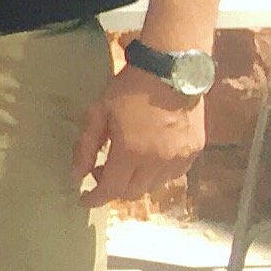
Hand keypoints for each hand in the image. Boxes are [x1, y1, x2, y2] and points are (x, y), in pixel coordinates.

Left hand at [75, 66, 205, 206]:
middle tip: (100, 172)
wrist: (171, 71)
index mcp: (131, 153)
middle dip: (113, 188)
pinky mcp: (194, 151)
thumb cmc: (129, 89)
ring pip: (154, 187)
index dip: (95, 199)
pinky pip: (173, 176)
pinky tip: (146, 158)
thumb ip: (85, 148)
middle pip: (133, 193)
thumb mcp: (97, 114)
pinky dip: (156, 175)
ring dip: (135, 183)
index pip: (111, 190)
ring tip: (123, 163)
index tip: (83, 200)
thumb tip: (76, 176)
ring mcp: (180, 158)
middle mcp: (158, 161)